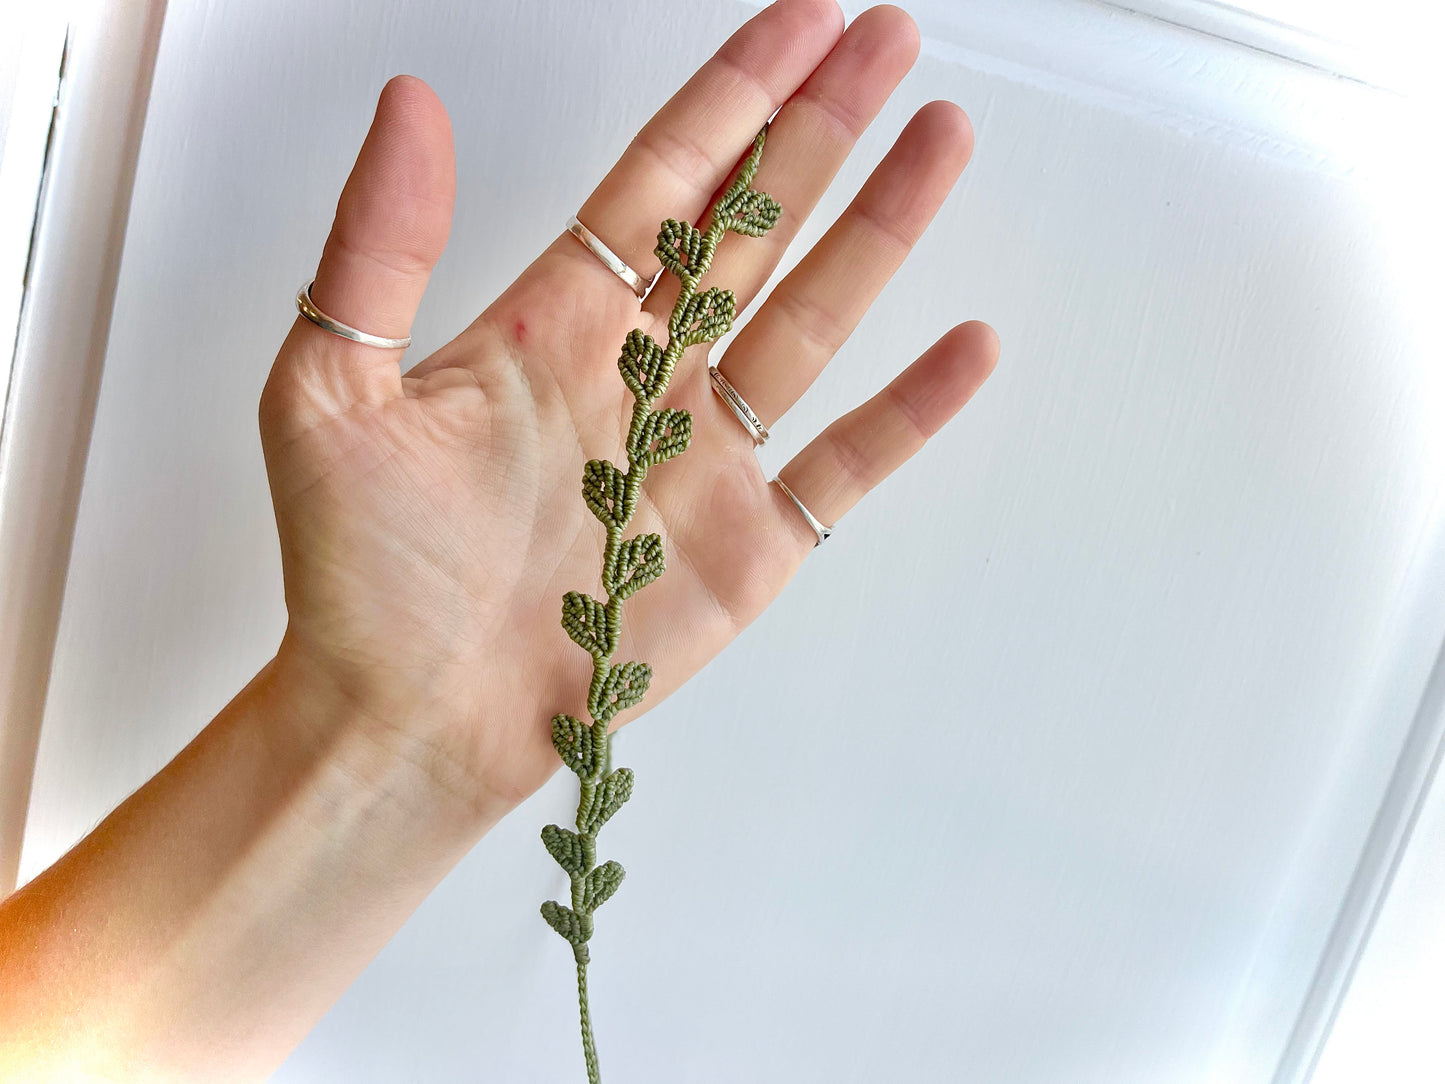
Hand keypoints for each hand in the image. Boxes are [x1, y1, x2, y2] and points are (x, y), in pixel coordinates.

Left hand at [259, 0, 998, 829]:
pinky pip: (847, 463)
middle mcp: (643, 377)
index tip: (801, 22)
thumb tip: (407, 101)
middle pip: (754, 226)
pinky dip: (910, 409)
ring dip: (879, 230)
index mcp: (555, 327)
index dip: (734, 95)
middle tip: (889, 41)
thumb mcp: (330, 392)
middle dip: (822, 127)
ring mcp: (704, 458)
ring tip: (939, 138)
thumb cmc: (363, 576)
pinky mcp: (749, 543)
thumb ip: (376, 247)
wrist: (412, 720)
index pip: (665, 182)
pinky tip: (964, 341)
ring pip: (813, 319)